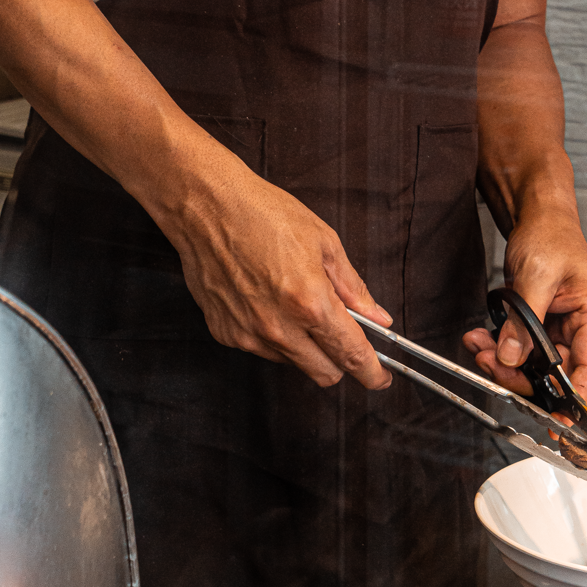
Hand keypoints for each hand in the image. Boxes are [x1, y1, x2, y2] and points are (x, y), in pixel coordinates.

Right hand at [155, 140, 392, 390]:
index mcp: (309, 302)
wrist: (207, 207)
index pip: (350, 355)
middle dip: (340, 361)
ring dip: (306, 346)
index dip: (371, 373)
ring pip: (293, 363)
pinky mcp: (224, 333)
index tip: (380, 379)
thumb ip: (353, 288)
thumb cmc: (263, 215)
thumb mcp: (324, 242)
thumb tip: (376, 317)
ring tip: (296, 302)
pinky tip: (268, 301)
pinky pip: (262, 349)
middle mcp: (278, 327)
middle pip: (324, 373)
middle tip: (344, 337)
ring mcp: (248, 334)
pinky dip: (274, 335)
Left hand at [463, 207, 586, 402]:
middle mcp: (583, 327)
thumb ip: (524, 321)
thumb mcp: (536, 276)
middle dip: (522, 376)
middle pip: (558, 374)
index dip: (576, 400)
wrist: (537, 217)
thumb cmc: (551, 236)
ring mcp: (561, 329)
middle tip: (492, 367)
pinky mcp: (542, 327)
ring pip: (535, 366)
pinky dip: (501, 349)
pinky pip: (522, 350)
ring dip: (505, 363)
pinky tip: (483, 338)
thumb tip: (513, 358)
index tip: (557, 422)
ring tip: (481, 348)